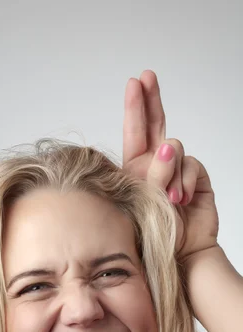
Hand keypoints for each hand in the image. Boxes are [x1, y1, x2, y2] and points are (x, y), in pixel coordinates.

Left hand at [122, 70, 218, 262]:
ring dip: (169, 169)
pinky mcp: (196, 176)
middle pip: (155, 126)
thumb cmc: (154, 234)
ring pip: (174, 147)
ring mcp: (177, 170)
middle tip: (147, 77)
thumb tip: (167, 146)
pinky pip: (191, 164)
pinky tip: (181, 198)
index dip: (135, 107)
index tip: (135, 82)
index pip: (135, 133)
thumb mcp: (144, 202)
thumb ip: (153, 173)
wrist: (181, 255)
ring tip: (168, 197)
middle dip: (151, 100)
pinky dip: (185, 179)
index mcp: (135, 170)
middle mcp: (155, 166)